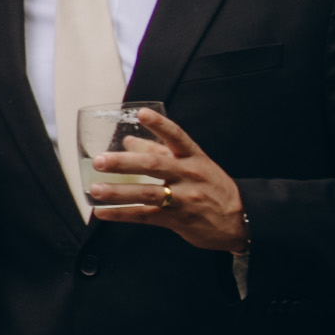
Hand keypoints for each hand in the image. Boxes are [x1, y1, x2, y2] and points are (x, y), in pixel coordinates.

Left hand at [100, 106, 248, 252]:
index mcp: (193, 158)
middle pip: (154, 165)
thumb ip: (160, 151)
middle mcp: (189, 176)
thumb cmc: (211, 187)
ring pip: (147, 194)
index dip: (160, 124)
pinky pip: (145, 216)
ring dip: (118, 192)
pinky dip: (122, 215)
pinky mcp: (177, 219)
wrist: (238, 221)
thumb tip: (128, 141)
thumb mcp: (193, 164)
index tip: (142, 113)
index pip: (177, 136)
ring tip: (95, 189)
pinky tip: (102, 213)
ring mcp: (184, 198)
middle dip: (125, 163)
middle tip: (100, 161)